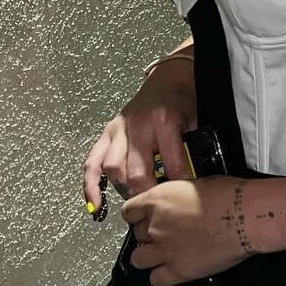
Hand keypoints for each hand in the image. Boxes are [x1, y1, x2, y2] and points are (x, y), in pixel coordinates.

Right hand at [83, 57, 196, 217]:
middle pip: (137, 172)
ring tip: (136, 202)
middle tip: (157, 206)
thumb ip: (191, 149)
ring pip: (113, 169)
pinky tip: (96, 204)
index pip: (171, 165)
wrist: (168, 79)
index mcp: (164, 121)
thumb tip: (190, 183)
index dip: (177, 186)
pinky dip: (91, 185)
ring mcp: (119, 129)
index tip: (182, 197)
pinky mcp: (107, 133)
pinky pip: (92, 162)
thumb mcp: (194, 122)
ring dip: (124, 189)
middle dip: (147, 194)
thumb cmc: (183, 101)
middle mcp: (138, 125)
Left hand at [120, 175, 255, 285]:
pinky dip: (162, 276)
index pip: (129, 211)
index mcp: (157, 200)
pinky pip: (156, 279)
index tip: (145, 218)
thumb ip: (176, 197)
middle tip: (167, 234)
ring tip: (164, 255)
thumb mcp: (194, 184)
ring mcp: (164, 250)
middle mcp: (155, 226)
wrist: (245, 216)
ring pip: (138, 259)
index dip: (138, 215)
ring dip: (149, 257)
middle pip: (137, 235)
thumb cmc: (228, 195)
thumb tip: (176, 203)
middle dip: (149, 235)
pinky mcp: (178, 271)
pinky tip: (173, 269)